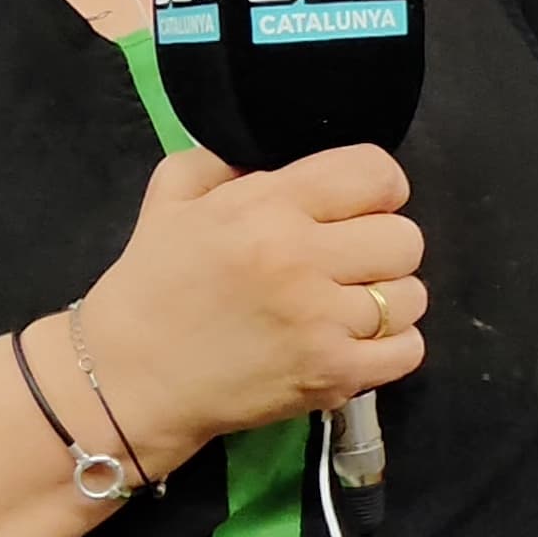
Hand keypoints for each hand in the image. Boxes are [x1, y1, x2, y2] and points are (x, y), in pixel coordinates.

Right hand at [75, 145, 427, 470]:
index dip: (378, 188)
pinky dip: (391, 346)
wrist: (126, 381)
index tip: (358, 207)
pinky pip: (408, 350)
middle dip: (382, 246)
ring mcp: (322, 322)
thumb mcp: (172, 196)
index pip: (377, 174)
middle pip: (405, 237)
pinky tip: (354, 342)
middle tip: (348, 262)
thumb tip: (278, 156)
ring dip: (387, 299)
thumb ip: (225, 159)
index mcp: (267, 206)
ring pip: (411, 295)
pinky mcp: (332, 376)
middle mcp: (302, 259)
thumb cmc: (150, 287)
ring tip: (348, 306)